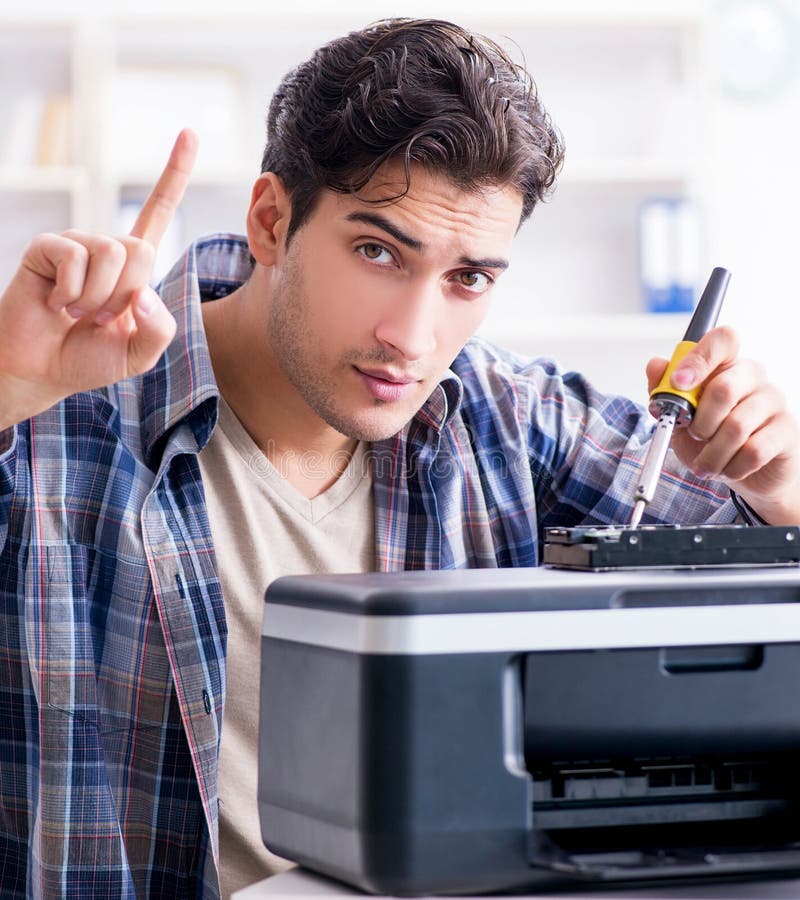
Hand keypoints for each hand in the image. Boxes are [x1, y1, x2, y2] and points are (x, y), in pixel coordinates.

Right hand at [0, 128, 197, 429]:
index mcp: (133, 266)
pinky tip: (57, 304)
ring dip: (98, 298)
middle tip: (100, 317)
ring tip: (78, 313)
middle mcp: (106, 247)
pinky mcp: (47, 247)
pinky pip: (76, 258)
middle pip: (141, 248)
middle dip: (125, 294)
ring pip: (112, 254)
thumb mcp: (141, 352)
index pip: (157, 212)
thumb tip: (142, 293)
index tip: (190, 133)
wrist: (43, 370)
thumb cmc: (90, 358)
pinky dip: (72, 293)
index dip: (174, 175)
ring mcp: (76, 244)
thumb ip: (160, 328)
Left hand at [646, 325, 799, 524]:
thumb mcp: (680, 418)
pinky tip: (728, 469)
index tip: (679, 383)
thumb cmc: (711, 439)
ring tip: (707, 463)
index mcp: (725, 365)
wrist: (745, 472)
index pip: (722, 340)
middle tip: (695, 437)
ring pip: (737, 426)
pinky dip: (732, 467)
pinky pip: (754, 450)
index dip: (698, 359)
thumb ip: (665, 392)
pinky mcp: (786, 428)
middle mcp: (752, 375)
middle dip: (700, 423)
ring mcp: (772, 400)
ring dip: (713, 454)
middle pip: (724, 388)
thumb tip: (656, 365)